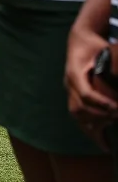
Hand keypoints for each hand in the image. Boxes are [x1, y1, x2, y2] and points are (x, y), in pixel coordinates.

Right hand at [66, 26, 117, 148]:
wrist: (80, 39)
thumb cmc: (95, 44)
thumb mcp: (105, 50)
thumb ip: (113, 67)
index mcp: (75, 72)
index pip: (85, 94)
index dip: (102, 105)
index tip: (117, 110)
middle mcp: (69, 83)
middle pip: (78, 108)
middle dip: (99, 118)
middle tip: (117, 121)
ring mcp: (69, 88)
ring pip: (76, 114)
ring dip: (91, 127)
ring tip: (106, 141)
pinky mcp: (72, 93)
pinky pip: (76, 114)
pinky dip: (87, 128)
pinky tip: (99, 139)